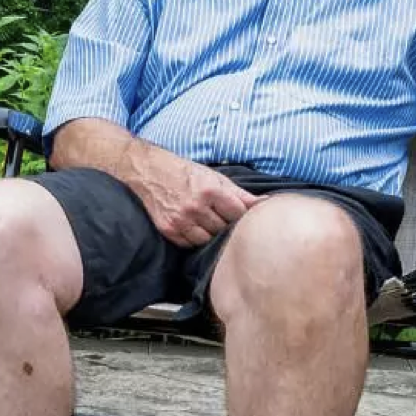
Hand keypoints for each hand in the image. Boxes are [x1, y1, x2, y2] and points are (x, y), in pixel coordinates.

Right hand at [128, 150, 260, 247]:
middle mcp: (195, 207)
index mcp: (211, 191)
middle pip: (223, 230)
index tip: (238, 215)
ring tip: (208, 224)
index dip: (241, 216)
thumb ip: (240, 194)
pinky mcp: (168, 229)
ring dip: (211, 235)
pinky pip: (190, 244)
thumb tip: (266, 204)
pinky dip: (194, 239)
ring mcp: (180, 220)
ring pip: (208, 241)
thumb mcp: (215, 177)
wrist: (149, 171)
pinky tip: (194, 227)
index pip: (238, 215)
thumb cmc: (185, 172)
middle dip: (225, 225)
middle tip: (222, 219)